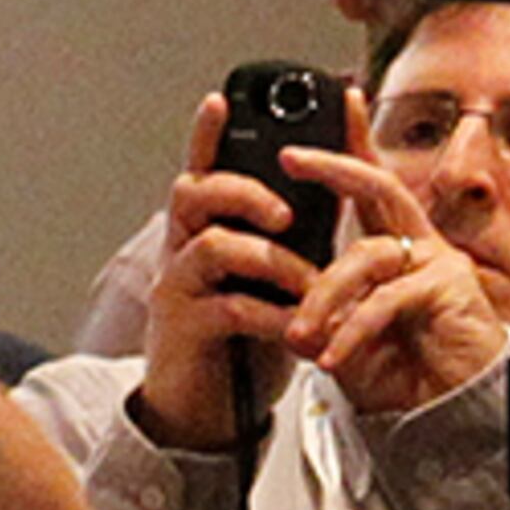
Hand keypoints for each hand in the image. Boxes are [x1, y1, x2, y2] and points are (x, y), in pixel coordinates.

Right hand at [136, 92, 347, 447]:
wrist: (203, 411)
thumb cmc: (239, 342)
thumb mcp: (267, 283)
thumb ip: (285, 244)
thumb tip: (331, 198)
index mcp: (202, 232)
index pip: (200, 170)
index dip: (206, 135)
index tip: (220, 98)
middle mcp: (181, 250)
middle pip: (195, 192)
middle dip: (244, 191)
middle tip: (285, 212)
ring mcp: (178, 287)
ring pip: (213, 245)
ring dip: (271, 259)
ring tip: (307, 282)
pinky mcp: (187, 328)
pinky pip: (230, 307)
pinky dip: (274, 315)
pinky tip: (300, 329)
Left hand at [276, 119, 509, 416]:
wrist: (449, 418)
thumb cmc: (402, 370)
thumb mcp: (346, 324)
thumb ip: (320, 292)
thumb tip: (275, 272)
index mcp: (395, 244)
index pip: (371, 182)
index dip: (356, 138)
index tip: (341, 95)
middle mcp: (419, 244)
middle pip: (379, 186)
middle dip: (334, 167)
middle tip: (292, 159)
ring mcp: (438, 266)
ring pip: (367, 255)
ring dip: (324, 295)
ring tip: (299, 333)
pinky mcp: (448, 294)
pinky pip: (387, 300)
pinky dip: (352, 328)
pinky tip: (330, 354)